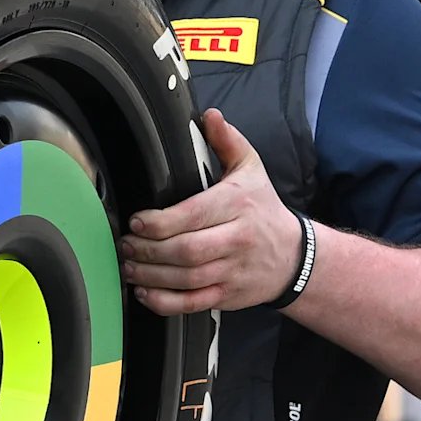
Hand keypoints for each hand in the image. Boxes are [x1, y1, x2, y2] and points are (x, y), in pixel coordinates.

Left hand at [120, 111, 302, 315]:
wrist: (294, 256)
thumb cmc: (265, 210)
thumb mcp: (252, 169)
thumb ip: (227, 142)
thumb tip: (210, 117)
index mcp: (237, 205)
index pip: (193, 215)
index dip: (159, 221)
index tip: (137, 221)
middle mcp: (236, 239)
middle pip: (186, 250)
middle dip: (148, 250)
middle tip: (126, 244)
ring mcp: (233, 271)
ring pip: (186, 278)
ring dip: (150, 275)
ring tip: (129, 266)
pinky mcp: (228, 296)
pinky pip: (192, 303)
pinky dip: (164, 302)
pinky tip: (146, 292)